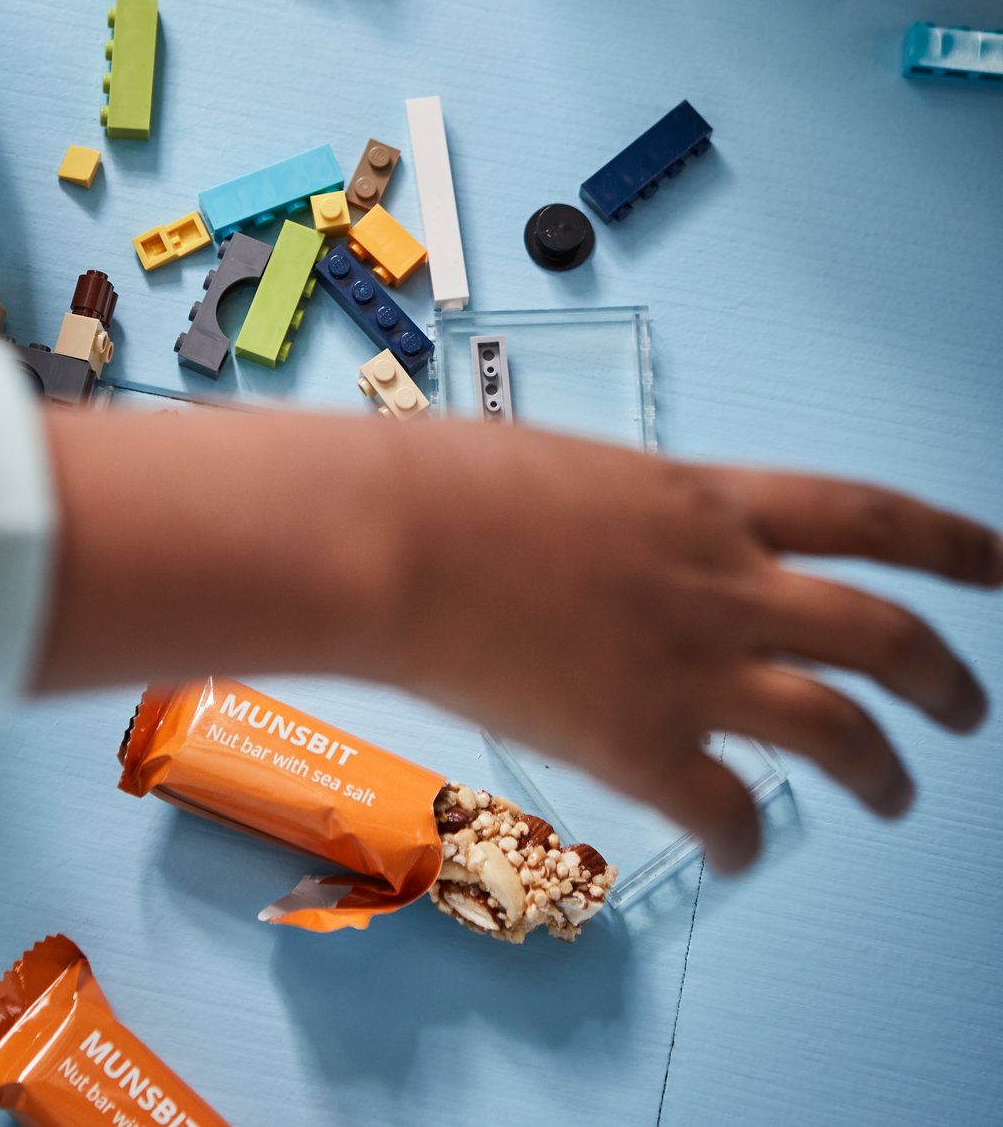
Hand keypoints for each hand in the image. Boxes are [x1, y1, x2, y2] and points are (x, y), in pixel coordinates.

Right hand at [33, 406, 1000, 871]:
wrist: (387, 536)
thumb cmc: (446, 483)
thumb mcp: (571, 473)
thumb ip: (632, 516)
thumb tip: (637, 551)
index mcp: (704, 500)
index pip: (863, 513)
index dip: (947, 539)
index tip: (992, 560)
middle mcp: (722, 581)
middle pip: (882, 633)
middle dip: (946, 676)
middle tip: (968, 703)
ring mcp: (688, 664)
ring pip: (841, 729)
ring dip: (886, 770)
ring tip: (898, 794)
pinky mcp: (637, 743)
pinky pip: (727, 814)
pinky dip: (743, 844)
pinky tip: (737, 855)